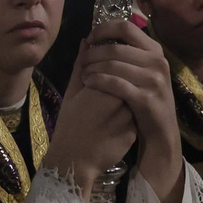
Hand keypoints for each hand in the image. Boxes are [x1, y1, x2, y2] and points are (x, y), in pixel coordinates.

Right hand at [41, 41, 136, 184]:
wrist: (75, 161)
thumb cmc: (69, 125)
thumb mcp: (71, 94)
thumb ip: (80, 65)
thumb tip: (86, 42)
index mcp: (101, 85)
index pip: (114, 63)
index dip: (106, 64)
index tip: (95, 73)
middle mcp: (118, 97)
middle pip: (125, 77)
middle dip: (117, 77)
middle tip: (99, 96)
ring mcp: (127, 114)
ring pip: (131, 94)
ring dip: (123, 96)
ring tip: (104, 111)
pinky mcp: (133, 129)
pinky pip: (133, 113)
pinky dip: (126, 114)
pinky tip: (111, 124)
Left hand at [80, 20, 182, 202]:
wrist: (161, 131)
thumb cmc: (145, 98)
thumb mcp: (139, 72)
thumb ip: (119, 53)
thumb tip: (88, 37)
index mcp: (155, 50)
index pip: (126, 27)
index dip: (104, 29)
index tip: (91, 37)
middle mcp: (158, 61)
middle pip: (116, 47)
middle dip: (94, 53)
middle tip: (83, 61)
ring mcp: (154, 80)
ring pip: (113, 64)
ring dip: (93, 67)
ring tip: (83, 74)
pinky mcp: (146, 98)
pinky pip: (115, 83)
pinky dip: (98, 80)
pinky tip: (88, 83)